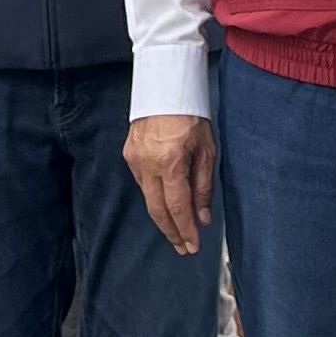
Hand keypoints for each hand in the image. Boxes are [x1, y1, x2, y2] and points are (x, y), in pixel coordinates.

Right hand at [125, 115, 216, 255]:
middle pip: (158, 210)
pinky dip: (155, 197)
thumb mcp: (207, 150)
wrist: (165, 88)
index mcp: (170, 162)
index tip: (193, 246)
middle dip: (172, 232)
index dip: (185, 230)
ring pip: (148, 199)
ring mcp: (134, 160)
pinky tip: (166, 204)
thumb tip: (202, 217)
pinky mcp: (128, 156)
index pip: (177, 207)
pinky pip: (143, 184)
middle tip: (183, 248)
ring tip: (178, 231)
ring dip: (163, 217)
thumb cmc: (191, 117)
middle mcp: (148, 164)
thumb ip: (203, 186)